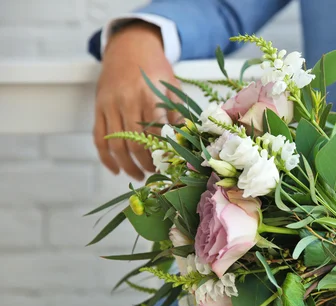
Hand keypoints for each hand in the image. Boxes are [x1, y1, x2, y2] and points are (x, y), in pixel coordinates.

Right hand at [94, 21, 180, 179]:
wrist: (130, 46)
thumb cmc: (156, 69)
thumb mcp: (173, 88)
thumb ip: (177, 115)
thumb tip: (183, 143)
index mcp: (150, 97)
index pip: (156, 134)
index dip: (162, 154)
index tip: (169, 166)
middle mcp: (127, 101)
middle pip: (135, 143)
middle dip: (145, 164)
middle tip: (154, 174)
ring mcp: (109, 105)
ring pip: (116, 144)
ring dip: (127, 165)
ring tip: (138, 175)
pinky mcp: (98, 107)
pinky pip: (99, 138)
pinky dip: (106, 157)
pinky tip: (116, 169)